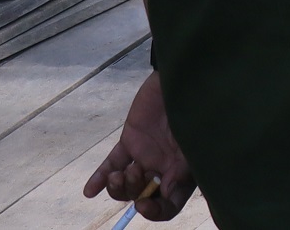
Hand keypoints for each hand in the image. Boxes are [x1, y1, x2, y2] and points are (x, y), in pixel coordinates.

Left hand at [83, 72, 195, 219]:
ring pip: (125, 183)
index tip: (143, 204)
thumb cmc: (199, 107)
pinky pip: (112, 162)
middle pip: (143, 195)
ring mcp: (146, 153)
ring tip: (118, 175)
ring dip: (117, 187)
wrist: (185, 77)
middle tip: (134, 173)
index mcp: (184, 171)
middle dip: (133, 192)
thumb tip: (169, 191)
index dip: (156, 211)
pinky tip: (89, 190)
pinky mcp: (132, 138)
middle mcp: (164, 167)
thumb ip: (186, 167)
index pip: (170, 204)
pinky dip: (99, 177)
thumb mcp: (199, 139)